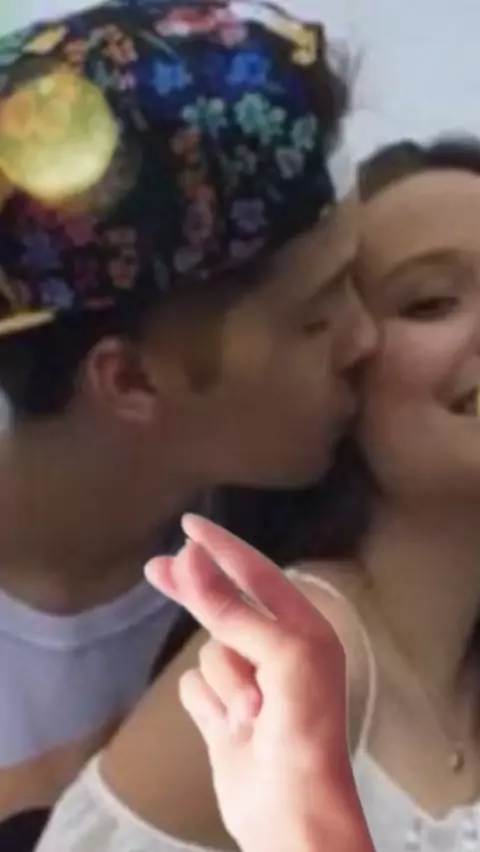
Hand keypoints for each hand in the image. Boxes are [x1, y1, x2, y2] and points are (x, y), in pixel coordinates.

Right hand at [146, 516, 373, 851]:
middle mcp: (278, 650)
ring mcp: (249, 682)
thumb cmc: (304, 727)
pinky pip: (196, 688)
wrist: (292, 812)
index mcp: (304, 628)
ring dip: (225, 681)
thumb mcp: (278, 656)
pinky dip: (209, 705)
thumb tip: (191, 557)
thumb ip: (230, 608)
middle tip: (157, 568)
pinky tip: (230, 728)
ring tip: (249, 714)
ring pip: (209, 653)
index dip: (222, 547)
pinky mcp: (224, 713)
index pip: (256, 574)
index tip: (189, 524)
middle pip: (224, 607)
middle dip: (197, 593)